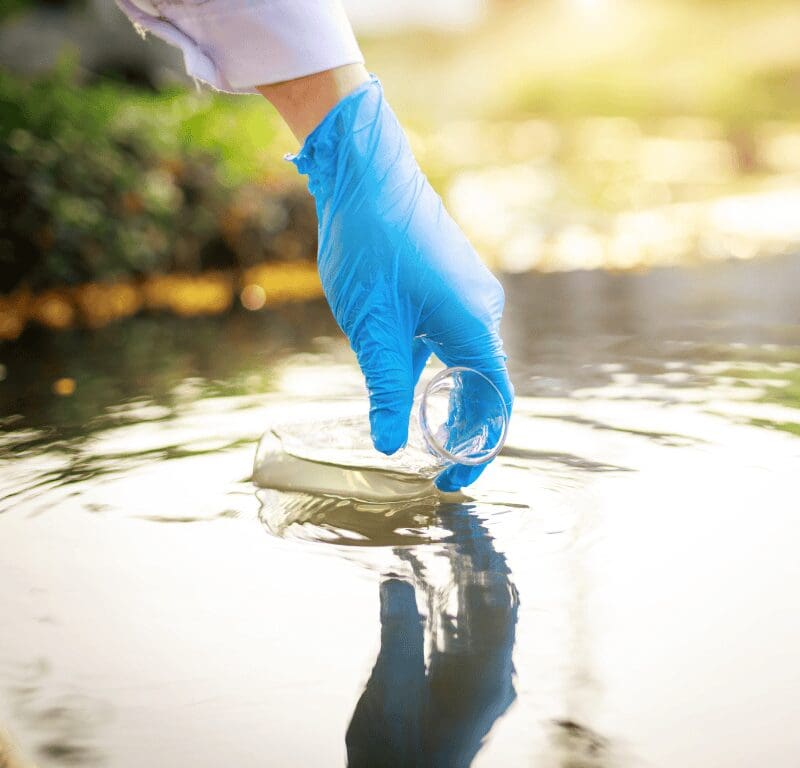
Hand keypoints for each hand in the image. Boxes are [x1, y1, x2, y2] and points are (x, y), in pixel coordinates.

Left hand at [289, 76, 512, 490]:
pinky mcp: (450, 286)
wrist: (366, 174)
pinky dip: (437, 371)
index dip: (479, 449)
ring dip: (449, 401)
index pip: (494, 403)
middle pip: (486, 387)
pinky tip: (409, 383)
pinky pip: (453, 341)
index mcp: (474, 325)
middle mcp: (482, 312)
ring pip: (468, 364)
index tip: (452, 481)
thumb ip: (386, 390)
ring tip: (422, 434)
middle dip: (464, 431)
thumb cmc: (370, 245)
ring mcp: (468, 296)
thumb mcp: (373, 329)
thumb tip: (389, 446)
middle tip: (434, 467)